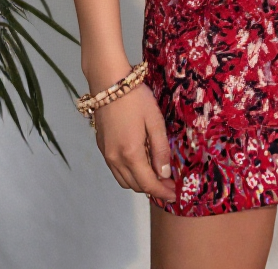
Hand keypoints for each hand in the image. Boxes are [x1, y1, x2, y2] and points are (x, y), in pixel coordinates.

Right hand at [93, 81, 176, 202]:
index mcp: (130, 154)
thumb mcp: (154, 121)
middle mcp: (115, 160)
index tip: (175, 194)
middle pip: (135, 186)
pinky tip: (140, 162)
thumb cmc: (135, 98)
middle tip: (169, 182)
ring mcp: (106, 154)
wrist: (108, 82)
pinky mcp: (102, 147)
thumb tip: (165, 173)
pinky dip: (129, 173)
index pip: (148, 184)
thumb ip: (160, 149)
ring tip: (156, 174)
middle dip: (153, 188)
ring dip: (140, 182)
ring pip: (124, 180)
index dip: (163, 192)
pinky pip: (116, 170)